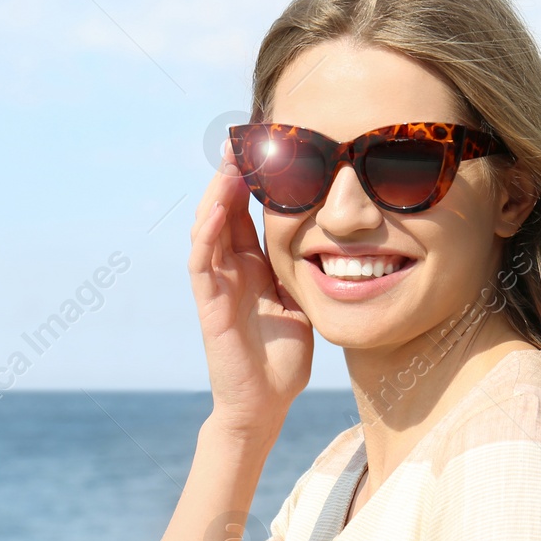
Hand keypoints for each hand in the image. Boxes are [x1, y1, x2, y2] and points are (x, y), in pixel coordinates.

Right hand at [187, 140, 312, 438]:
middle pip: (224, 210)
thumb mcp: (302, 297)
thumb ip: (306, 267)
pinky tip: (216, 208)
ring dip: (217, 194)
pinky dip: (207, 233)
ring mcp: (216, 285)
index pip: (248, 211)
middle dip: (232, 174)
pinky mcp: (209, 306)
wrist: (266, 403)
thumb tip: (338, 236)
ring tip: (230, 162)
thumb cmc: (284, 355)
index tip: (267, 145)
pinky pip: (202, 262)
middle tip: (242, 138)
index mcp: (252, 265)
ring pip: (208, 228)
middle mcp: (230, 269)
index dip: (254, 179)